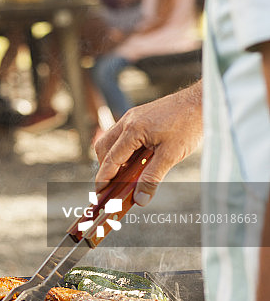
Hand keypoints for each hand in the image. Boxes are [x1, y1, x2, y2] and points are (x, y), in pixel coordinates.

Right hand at [94, 82, 202, 204]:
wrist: (200, 101)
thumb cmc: (188, 125)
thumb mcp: (171, 155)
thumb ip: (152, 178)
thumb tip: (140, 199)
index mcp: (133, 130)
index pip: (111, 159)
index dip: (104, 178)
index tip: (99, 194)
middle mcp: (128, 121)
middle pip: (104, 147)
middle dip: (105, 168)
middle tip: (111, 186)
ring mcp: (133, 116)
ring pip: (112, 139)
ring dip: (113, 158)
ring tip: (124, 175)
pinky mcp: (139, 115)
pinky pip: (123, 134)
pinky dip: (123, 149)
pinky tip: (136, 160)